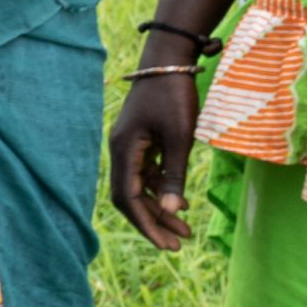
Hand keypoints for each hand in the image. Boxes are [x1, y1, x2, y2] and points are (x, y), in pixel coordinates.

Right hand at [107, 66, 202, 251]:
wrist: (168, 62)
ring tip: (185, 229)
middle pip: (130, 196)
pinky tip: (180, 201)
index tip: (167, 244)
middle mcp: (121, 151)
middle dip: (153, 222)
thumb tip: (170, 210)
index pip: (128, 198)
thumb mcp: (179, 138)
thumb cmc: (174, 97)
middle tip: (177, 245)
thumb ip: (173, 175)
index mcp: (124, 150)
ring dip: (160, 207)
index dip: (147, 223)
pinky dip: (161, 189)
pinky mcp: (141, 140)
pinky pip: (147, 173)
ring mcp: (129, 145)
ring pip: (140, 186)